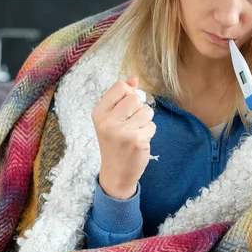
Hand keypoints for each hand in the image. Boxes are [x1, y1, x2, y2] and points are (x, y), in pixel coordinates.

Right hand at [92, 76, 155, 199]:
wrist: (116, 173)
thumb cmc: (114, 142)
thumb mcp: (111, 118)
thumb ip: (121, 97)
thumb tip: (134, 79)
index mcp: (99, 113)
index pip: (120, 87)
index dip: (129, 95)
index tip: (125, 108)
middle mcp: (108, 122)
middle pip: (135, 98)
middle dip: (138, 108)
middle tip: (131, 123)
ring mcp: (122, 132)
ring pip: (147, 111)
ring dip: (145, 121)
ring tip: (135, 132)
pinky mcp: (137, 141)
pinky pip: (152, 126)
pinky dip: (149, 133)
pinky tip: (139, 142)